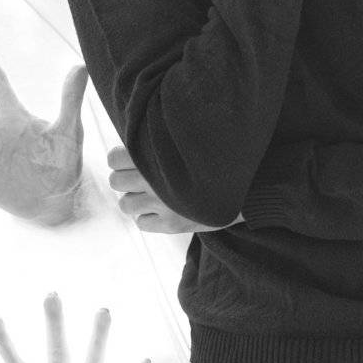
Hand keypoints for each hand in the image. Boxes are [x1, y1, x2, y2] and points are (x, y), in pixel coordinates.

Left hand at [107, 145, 234, 232]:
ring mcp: (162, 205)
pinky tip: (161, 210)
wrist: (247, 184)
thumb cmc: (216, 157)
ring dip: (135, 200)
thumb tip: (139, 137)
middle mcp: (154, 181)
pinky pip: (141, 223)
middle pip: (116, 182)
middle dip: (125, 179)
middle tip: (141, 177)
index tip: (132, 159)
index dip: (120, 158)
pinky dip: (147, 218)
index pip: (114, 158)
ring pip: (125, 205)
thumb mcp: (188, 141)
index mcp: (155, 156)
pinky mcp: (172, 225)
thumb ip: (162, 142)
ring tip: (151, 195)